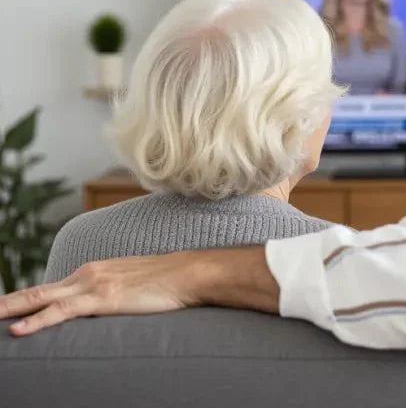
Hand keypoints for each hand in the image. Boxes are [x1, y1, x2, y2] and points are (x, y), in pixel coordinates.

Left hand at [0, 246, 277, 335]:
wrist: (191, 272)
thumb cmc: (170, 282)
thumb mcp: (134, 286)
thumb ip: (116, 294)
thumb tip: (112, 310)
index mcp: (94, 272)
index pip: (48, 290)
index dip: (22, 301)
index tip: (3, 310)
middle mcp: (87, 274)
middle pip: (35, 292)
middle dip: (6, 303)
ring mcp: (93, 285)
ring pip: (39, 299)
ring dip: (10, 309)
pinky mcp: (103, 298)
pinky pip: (61, 312)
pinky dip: (37, 321)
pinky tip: (18, 330)